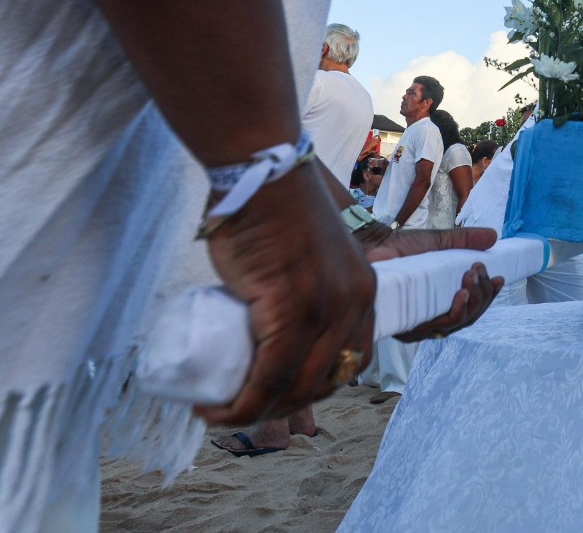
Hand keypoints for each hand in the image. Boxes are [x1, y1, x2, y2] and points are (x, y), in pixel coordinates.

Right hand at [198, 161, 375, 425]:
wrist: (263, 171)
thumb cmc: (276, 207)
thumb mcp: (312, 255)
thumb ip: (311, 283)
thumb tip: (278, 315)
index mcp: (365, 290)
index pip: (352, 361)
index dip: (314, 388)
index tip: (276, 394)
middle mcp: (355, 302)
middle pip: (324, 381)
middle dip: (283, 406)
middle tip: (241, 407)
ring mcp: (326, 306)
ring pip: (295, 386)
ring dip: (257, 411)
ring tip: (221, 410)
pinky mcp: (292, 308)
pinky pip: (270, 375)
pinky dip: (243, 402)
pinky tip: (217, 408)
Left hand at [364, 227, 503, 340]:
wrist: (374, 244)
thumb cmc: (401, 246)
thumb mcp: (440, 242)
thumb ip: (465, 241)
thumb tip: (494, 236)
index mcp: (441, 302)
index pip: (471, 307)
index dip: (488, 296)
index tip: (498, 278)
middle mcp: (430, 317)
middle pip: (468, 317)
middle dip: (482, 295)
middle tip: (479, 270)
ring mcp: (418, 325)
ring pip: (456, 323)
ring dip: (472, 300)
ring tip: (472, 276)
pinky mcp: (405, 326)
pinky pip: (435, 327)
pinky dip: (454, 312)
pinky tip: (461, 294)